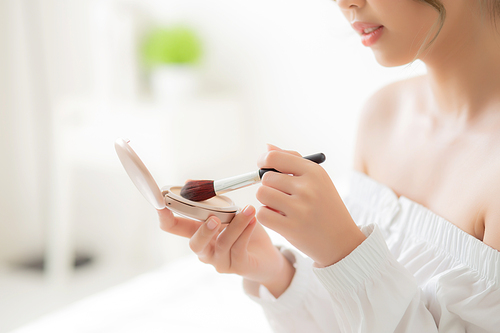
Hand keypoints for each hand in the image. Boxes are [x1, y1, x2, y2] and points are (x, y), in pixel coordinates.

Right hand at [157, 205, 294, 297]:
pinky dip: (246, 231)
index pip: (173, 227)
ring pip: (223, 244)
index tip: (161, 202)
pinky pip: (239, 248)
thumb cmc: (244, 231)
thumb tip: (189, 182)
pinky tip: (254, 220)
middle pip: (194, 244)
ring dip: (236, 224)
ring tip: (248, 209)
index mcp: (197, 233)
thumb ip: (211, 200)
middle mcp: (205, 250)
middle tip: (214, 219)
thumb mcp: (228, 212)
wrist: (267, 256)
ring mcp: (220, 261)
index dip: (164, 215)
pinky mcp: (237, 266)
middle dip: (203, 231)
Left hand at [256, 145, 365, 266]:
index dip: (263, 162)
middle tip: (280, 194)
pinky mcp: (291, 228)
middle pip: (266, 178)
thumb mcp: (317, 179)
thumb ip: (292, 160)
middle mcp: (307, 188)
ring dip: (266, 201)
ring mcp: (300, 208)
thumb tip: (266, 148)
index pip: (275, 158)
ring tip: (279, 206)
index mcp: (314, 172)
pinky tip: (279, 218)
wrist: (342, 241)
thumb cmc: (325, 206)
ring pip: (262, 194)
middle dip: (269, 186)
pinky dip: (266, 216)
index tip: (262, 167)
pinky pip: (262, 214)